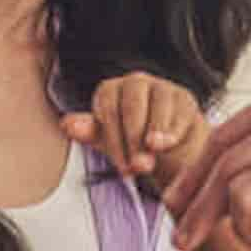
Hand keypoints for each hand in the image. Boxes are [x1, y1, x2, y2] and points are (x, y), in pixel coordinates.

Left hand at [63, 72, 209, 190]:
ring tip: (153, 153)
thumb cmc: (132, 143)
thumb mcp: (109, 142)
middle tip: (138, 166)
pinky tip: (169, 145)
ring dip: (155, 133)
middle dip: (134, 139)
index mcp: (110, 90)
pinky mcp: (184, 98)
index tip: (121, 167)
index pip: (108, 109)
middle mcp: (135, 82)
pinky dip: (173, 131)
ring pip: (158, 106)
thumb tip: (66, 124)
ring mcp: (161, 87)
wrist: (170, 148)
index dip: (114, 139)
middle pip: (132, 106)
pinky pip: (179, 112)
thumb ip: (89, 133)